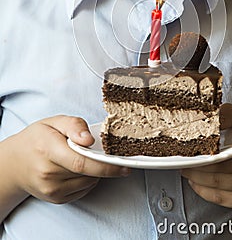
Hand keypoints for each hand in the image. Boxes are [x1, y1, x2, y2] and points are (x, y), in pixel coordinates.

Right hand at [8, 115, 129, 204]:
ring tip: (81, 156)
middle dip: (103, 163)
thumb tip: (90, 139)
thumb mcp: (54, 121)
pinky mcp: (56, 199)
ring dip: (94, 171)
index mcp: (48, 149)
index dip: (106, 165)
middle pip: (88, 172)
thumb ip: (74, 125)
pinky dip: (87, 179)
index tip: (125, 165)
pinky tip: (76, 168)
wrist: (15, 163)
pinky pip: (83, 190)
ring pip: (88, 182)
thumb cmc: (37, 139)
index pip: (81, 162)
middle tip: (109, 154)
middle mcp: (48, 173)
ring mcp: (51, 190)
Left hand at [181, 103, 231, 210]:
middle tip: (184, 157)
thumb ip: (229, 117)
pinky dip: (202, 190)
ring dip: (196, 175)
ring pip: (219, 183)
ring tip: (185, 168)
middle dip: (201, 163)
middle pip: (226, 167)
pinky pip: (220, 198)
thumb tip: (209, 113)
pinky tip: (194, 181)